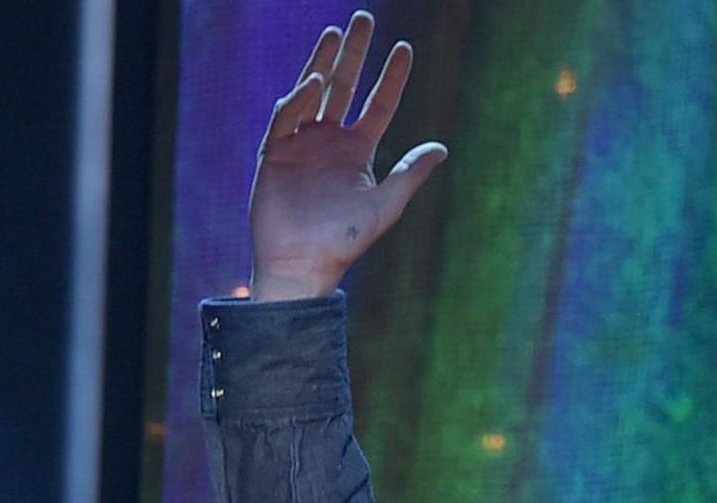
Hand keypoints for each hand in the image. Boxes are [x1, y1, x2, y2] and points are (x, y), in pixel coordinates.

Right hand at [248, 11, 445, 300]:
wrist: (304, 264)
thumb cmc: (345, 240)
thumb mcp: (386, 205)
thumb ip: (411, 174)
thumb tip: (443, 148)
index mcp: (357, 151)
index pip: (379, 105)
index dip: (391, 78)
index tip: (405, 48)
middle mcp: (328, 140)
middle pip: (344, 87)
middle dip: (353, 53)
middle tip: (363, 18)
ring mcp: (300, 143)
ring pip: (312, 92)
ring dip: (323, 62)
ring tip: (335, 32)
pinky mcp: (273, 152)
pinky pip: (286, 118)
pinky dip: (299, 99)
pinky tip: (316, 82)